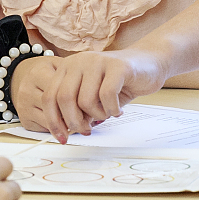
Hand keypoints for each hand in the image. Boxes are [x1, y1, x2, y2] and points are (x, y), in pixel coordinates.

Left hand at [11, 49, 162, 142]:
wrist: (148, 64)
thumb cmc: (118, 83)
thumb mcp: (92, 95)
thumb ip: (78, 109)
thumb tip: (66, 131)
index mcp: (67, 68)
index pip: (50, 96)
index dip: (54, 121)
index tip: (62, 138)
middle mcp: (79, 61)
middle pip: (64, 99)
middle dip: (74, 122)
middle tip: (87, 130)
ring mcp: (98, 61)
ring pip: (86, 100)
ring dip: (97, 115)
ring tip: (107, 113)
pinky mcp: (117, 66)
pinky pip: (107, 96)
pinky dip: (112, 109)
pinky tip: (118, 110)